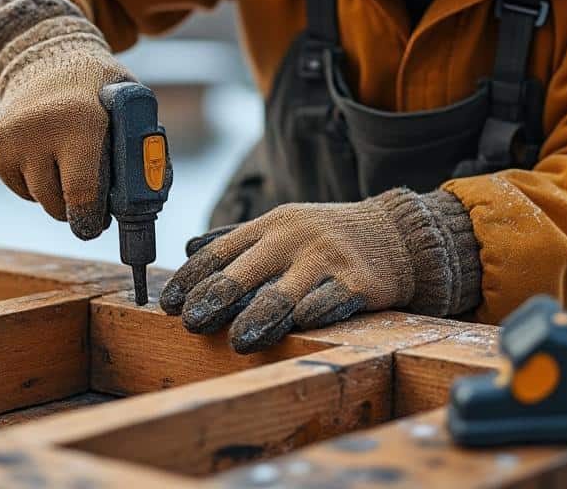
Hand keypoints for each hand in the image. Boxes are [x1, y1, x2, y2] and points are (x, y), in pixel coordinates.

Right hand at [0, 16, 132, 238]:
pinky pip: (21, 188)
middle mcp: (42, 129)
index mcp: (83, 119)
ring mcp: (15, 137)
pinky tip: (50, 160)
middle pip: (58, 204)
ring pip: (40, 199)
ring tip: (72, 171)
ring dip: (59, 197)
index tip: (100, 223)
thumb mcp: (128, 104)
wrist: (47, 57)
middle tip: (92, 206)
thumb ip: (139, 147)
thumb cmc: (99, 89)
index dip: (93, 217)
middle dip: (78, 212)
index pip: (83, 192)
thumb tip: (144, 199)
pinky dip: (37, 185)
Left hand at [160, 189, 441, 352]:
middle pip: (247, 270)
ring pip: (286, 291)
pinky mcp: (358, 281)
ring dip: (259, 316)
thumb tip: (189, 247)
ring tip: (238, 340)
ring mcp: (327, 259)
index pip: (222, 250)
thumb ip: (237, 239)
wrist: (396, 234)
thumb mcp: (283, 226)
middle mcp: (295, 238)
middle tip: (193, 323)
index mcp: (271, 225)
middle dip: (217, 298)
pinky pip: (332, 300)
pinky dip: (315, 311)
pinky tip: (300, 323)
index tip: (169, 303)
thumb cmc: (328, 236)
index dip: (193, 278)